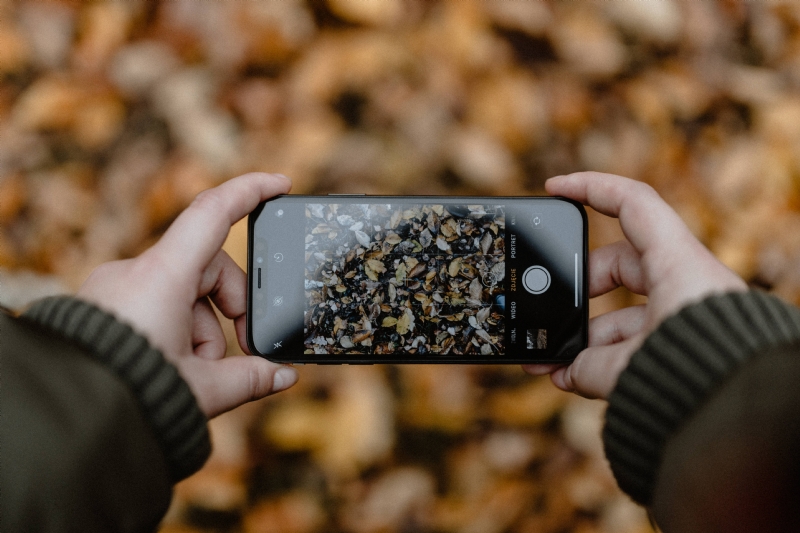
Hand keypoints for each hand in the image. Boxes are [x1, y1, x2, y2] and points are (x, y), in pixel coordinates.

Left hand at [77, 172, 297, 417]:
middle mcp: (137, 273)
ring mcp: (117, 288)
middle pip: (208, 267)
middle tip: (244, 347)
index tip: (281, 185)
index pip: (213, 213)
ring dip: (202, 332)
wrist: (67, 419)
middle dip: (231, 308)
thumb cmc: (130, 396)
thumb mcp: (203, 388)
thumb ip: (251, 377)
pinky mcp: (105, 306)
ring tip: (196, 375)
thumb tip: (283, 377)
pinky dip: (175, 333)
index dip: (251, 191)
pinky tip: (173, 369)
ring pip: (182, 293)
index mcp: (163, 277)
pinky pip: (154, 305)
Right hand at [523, 172, 746, 398]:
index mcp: (678, 265)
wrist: (750, 416)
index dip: (592, 188)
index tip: (555, 189)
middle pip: (618, 265)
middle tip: (549, 308)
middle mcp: (685, 283)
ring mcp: (686, 314)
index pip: (633, 204)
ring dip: (587, 337)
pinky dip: (606, 357)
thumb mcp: (630, 365)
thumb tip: (566, 373)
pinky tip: (573, 381)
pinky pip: (638, 340)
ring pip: (625, 311)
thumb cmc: (700, 380)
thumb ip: (588, 366)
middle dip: (578, 290)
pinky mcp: (686, 344)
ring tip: (552, 366)